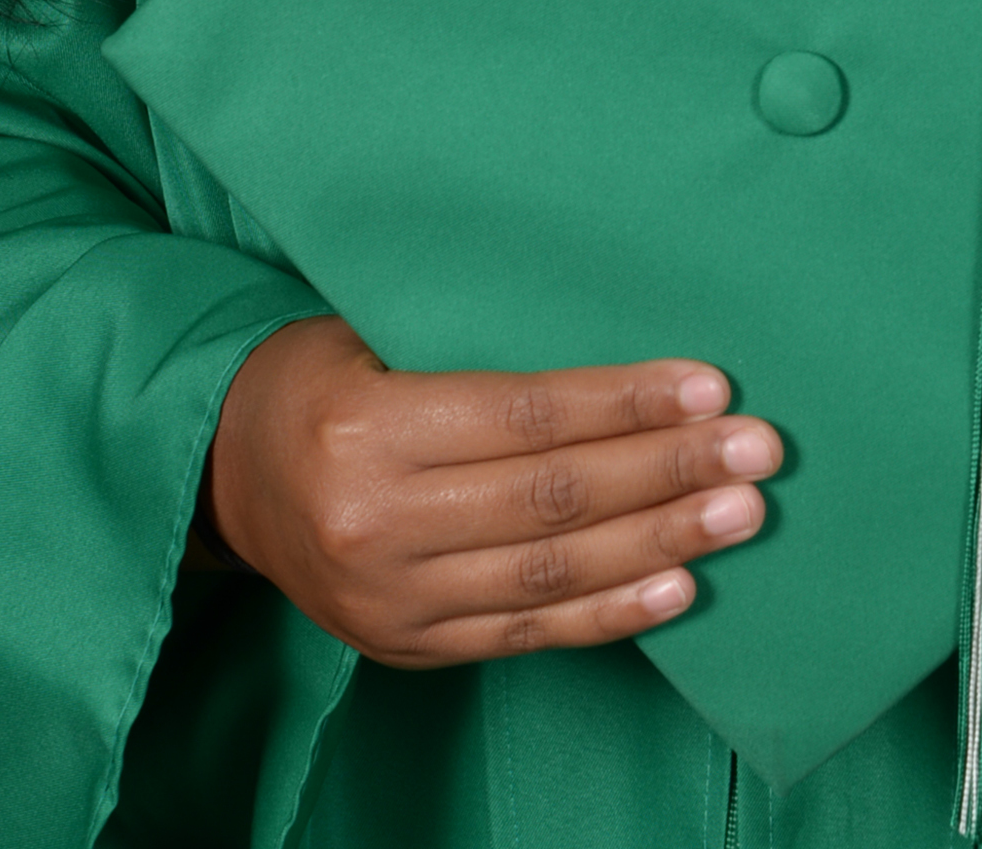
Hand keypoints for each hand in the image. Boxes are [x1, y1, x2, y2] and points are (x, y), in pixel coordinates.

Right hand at [201, 316, 782, 664]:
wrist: (223, 476)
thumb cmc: (320, 377)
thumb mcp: (373, 333)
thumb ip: (479, 349)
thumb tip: (618, 348)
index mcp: (367, 432)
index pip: (526, 417)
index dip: (625, 403)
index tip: (711, 386)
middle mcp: (375, 526)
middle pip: (553, 499)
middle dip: (667, 472)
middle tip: (758, 450)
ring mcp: (390, 601)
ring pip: (550, 572)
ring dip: (659, 544)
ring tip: (739, 515)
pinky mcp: (407, 646)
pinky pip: (526, 633)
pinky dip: (607, 612)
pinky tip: (677, 588)